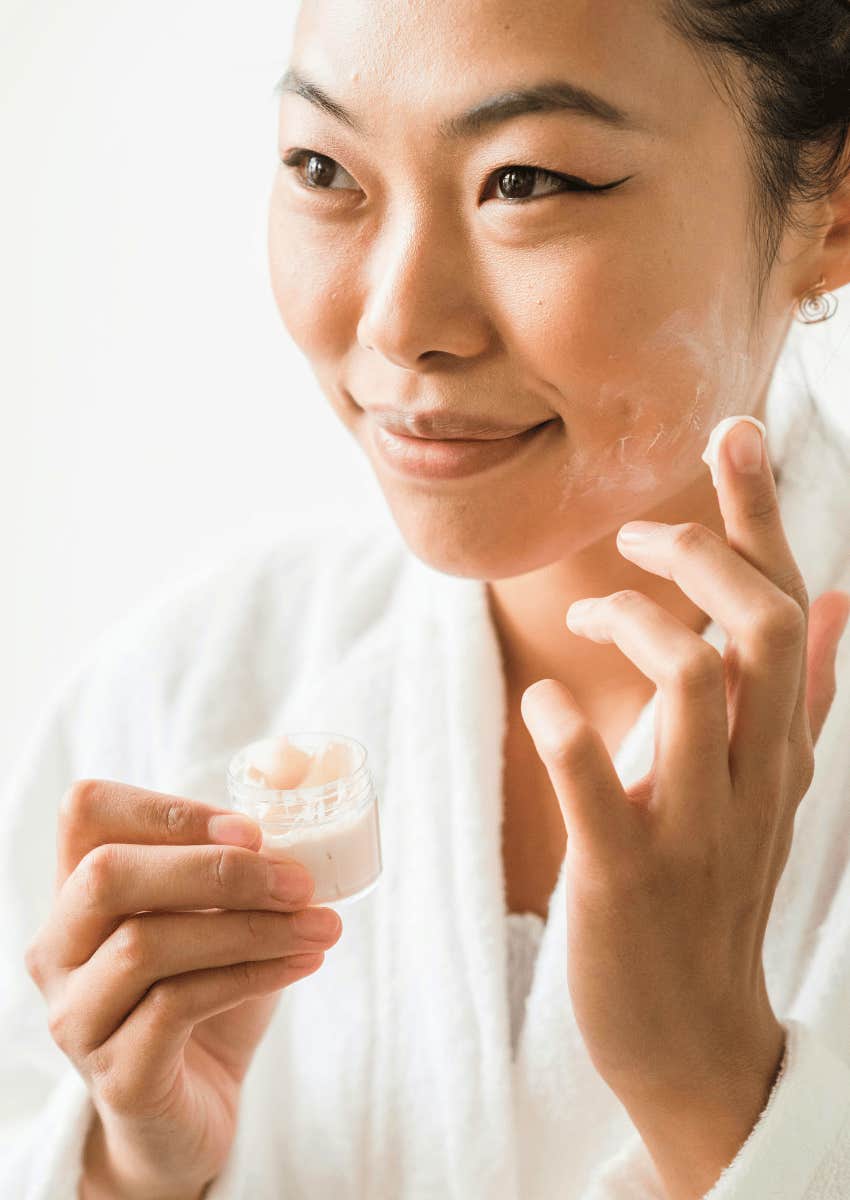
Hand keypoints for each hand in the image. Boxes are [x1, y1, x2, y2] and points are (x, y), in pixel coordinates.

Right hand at [25, 781, 342, 1197]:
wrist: (192, 1109)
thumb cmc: (208, 993)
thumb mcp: (221, 914)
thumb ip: (242, 851)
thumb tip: (295, 768)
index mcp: (80, 893)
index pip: (87, 813)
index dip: (166, 809)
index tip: (252, 829)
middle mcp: (60, 950)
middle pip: (108, 874)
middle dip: (215, 869)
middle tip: (299, 880)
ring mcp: (78, 1015)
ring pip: (146, 944)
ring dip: (250, 927)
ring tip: (321, 925)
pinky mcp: (116, 1073)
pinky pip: (176, 1007)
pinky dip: (251, 975)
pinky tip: (302, 964)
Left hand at [520, 418, 848, 1188]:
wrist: (696, 1036)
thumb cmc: (718, 894)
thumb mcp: (773, 789)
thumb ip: (804, 697)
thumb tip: (839, 601)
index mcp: (781, 747)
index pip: (788, 610)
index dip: (761, 516)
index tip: (735, 430)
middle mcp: (752, 775)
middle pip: (763, 631)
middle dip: (707, 554)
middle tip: (640, 534)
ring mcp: (694, 827)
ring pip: (698, 688)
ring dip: (640, 625)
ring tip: (587, 618)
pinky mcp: (625, 878)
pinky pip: (602, 792)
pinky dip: (572, 734)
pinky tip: (547, 697)